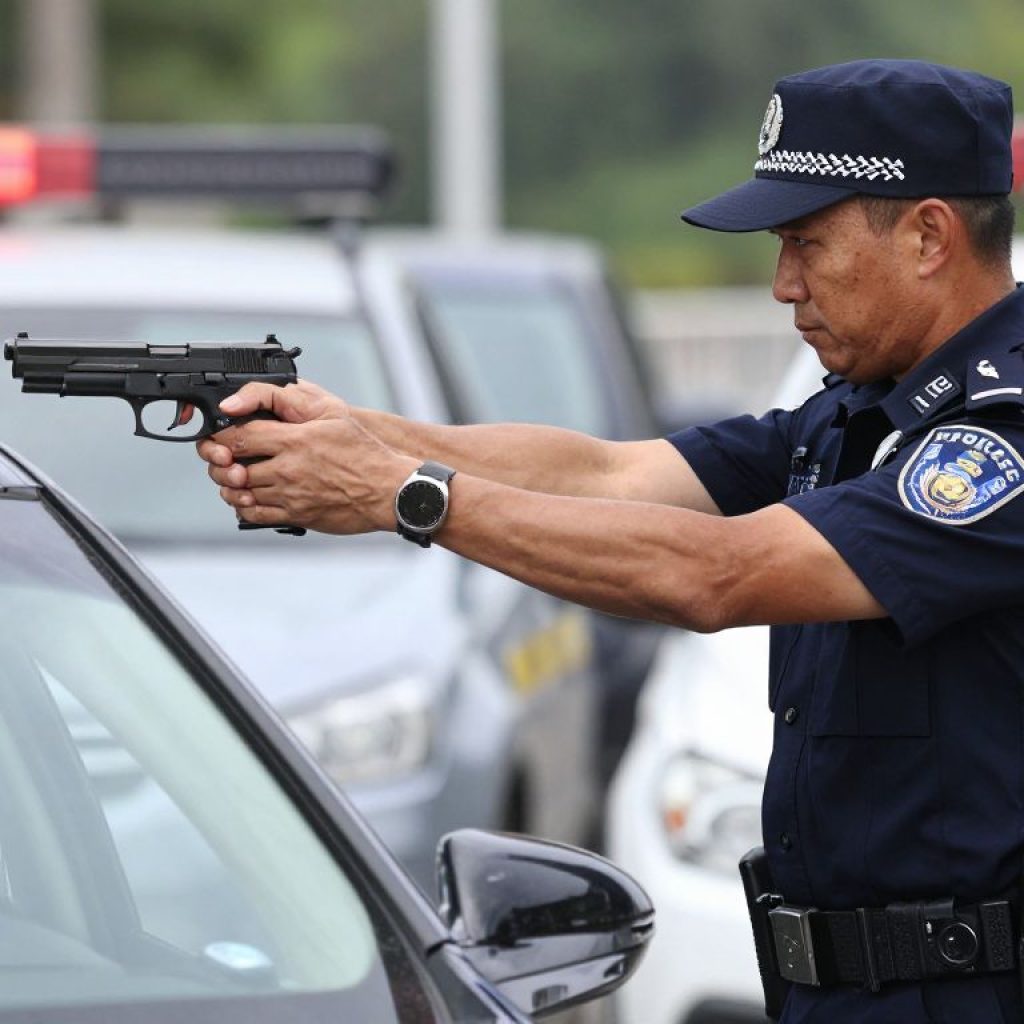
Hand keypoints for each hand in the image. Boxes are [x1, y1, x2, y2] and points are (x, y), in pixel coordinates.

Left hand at [196, 379, 416, 534]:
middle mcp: (288, 468)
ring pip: (241, 491)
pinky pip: (255, 514)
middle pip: (233, 466)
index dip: (220, 436)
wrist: (388, 489)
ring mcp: (291, 494)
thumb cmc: (364, 451)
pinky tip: (249, 497)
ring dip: (231, 485)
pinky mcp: (296, 514)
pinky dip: (244, 506)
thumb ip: (288, 399)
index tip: (221, 436)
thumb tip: (251, 400)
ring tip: (236, 477)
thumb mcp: (332, 411)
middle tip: (224, 458)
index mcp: (294, 439)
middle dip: (221, 462)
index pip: (238, 436)